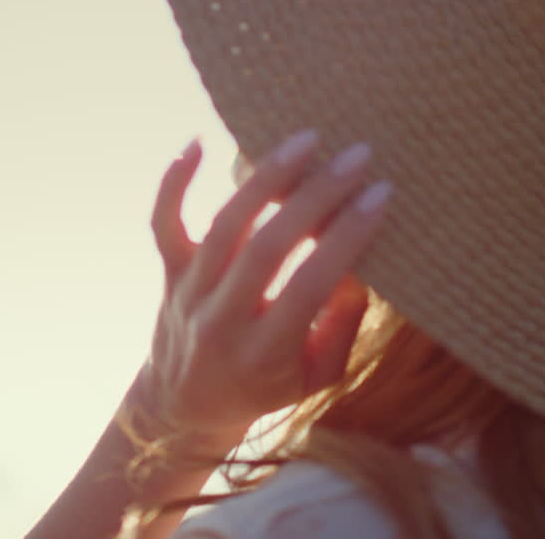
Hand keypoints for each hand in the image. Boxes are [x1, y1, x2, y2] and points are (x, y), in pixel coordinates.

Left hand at [141, 130, 391, 440]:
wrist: (184, 406)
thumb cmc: (265, 386)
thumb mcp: (317, 377)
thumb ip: (341, 327)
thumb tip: (360, 269)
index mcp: (265, 353)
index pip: (310, 284)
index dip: (346, 237)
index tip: (380, 194)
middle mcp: (221, 321)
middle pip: (267, 248)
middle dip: (315, 197)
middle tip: (356, 156)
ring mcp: (190, 292)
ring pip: (224, 226)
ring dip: (265, 178)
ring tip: (305, 140)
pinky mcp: (170, 272)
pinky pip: (164, 222)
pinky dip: (174, 182)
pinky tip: (197, 142)